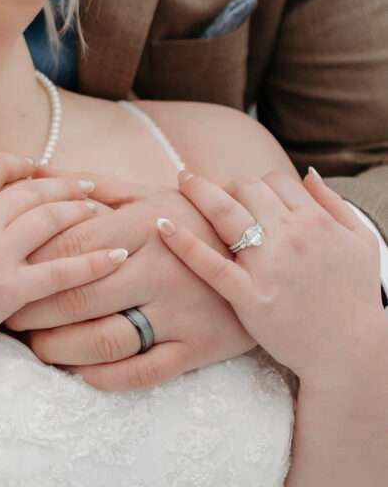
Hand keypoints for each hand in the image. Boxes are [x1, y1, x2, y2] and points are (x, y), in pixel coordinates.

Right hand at [0, 151, 122, 369]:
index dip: (20, 163)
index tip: (34, 167)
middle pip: (33, 190)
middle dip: (63, 182)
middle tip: (86, 183)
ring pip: (52, 220)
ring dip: (80, 210)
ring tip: (101, 209)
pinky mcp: (10, 291)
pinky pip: (62, 272)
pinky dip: (94, 261)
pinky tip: (118, 255)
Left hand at [5, 173, 252, 390]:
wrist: (269, 253)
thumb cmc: (193, 218)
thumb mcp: (148, 193)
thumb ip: (92, 185)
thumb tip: (36, 169)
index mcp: (146, 223)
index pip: (71, 246)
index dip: (31, 263)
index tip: (4, 272)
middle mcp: (162, 266)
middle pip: (78, 296)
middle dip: (32, 311)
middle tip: (7, 316)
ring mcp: (181, 311)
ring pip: (104, 340)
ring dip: (59, 349)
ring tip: (36, 346)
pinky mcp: (199, 348)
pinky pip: (141, 372)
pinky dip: (102, 376)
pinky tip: (78, 369)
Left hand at [158, 168, 385, 387]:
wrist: (349, 352)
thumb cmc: (355, 297)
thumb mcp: (361, 242)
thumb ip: (334, 203)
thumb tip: (308, 173)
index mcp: (316, 221)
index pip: (276, 181)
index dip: (259, 185)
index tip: (248, 195)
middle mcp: (291, 237)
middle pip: (247, 189)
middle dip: (230, 188)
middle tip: (216, 196)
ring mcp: (268, 267)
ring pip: (227, 213)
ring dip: (200, 191)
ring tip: (182, 180)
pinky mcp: (249, 297)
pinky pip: (210, 264)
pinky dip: (184, 243)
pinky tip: (163, 225)